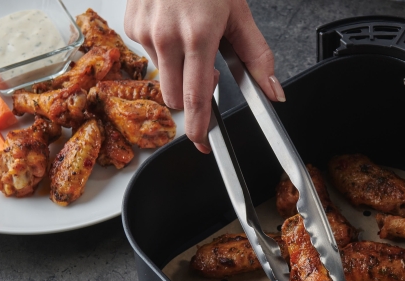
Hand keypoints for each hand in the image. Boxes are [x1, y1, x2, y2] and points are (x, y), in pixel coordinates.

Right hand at [124, 0, 284, 153]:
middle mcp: (166, 36)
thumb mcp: (240, 14)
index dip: (198, 126)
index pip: (196, 96)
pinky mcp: (131, 25)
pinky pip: (150, 55)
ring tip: (191, 39)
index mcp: (197, 36)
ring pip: (163, 76)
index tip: (202, 143)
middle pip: (175, 96)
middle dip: (191, 95)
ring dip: (179, 70)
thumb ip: (258, 57)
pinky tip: (173, 28)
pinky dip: (164, 50)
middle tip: (207, 68)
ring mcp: (144, 31)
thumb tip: (273, 91)